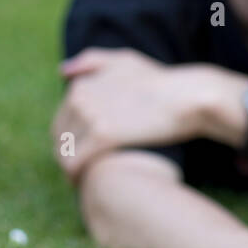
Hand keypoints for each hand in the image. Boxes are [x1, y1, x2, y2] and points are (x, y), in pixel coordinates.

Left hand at [52, 48, 214, 180]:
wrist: (187, 97)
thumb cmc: (161, 81)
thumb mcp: (125, 61)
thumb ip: (92, 61)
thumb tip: (62, 71)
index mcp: (80, 85)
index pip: (60, 123)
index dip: (72, 142)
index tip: (88, 154)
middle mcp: (79, 97)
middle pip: (60, 139)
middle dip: (70, 157)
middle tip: (90, 172)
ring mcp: (89, 116)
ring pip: (64, 154)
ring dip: (73, 169)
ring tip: (92, 181)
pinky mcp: (102, 136)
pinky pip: (75, 164)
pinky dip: (77, 177)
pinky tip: (90, 186)